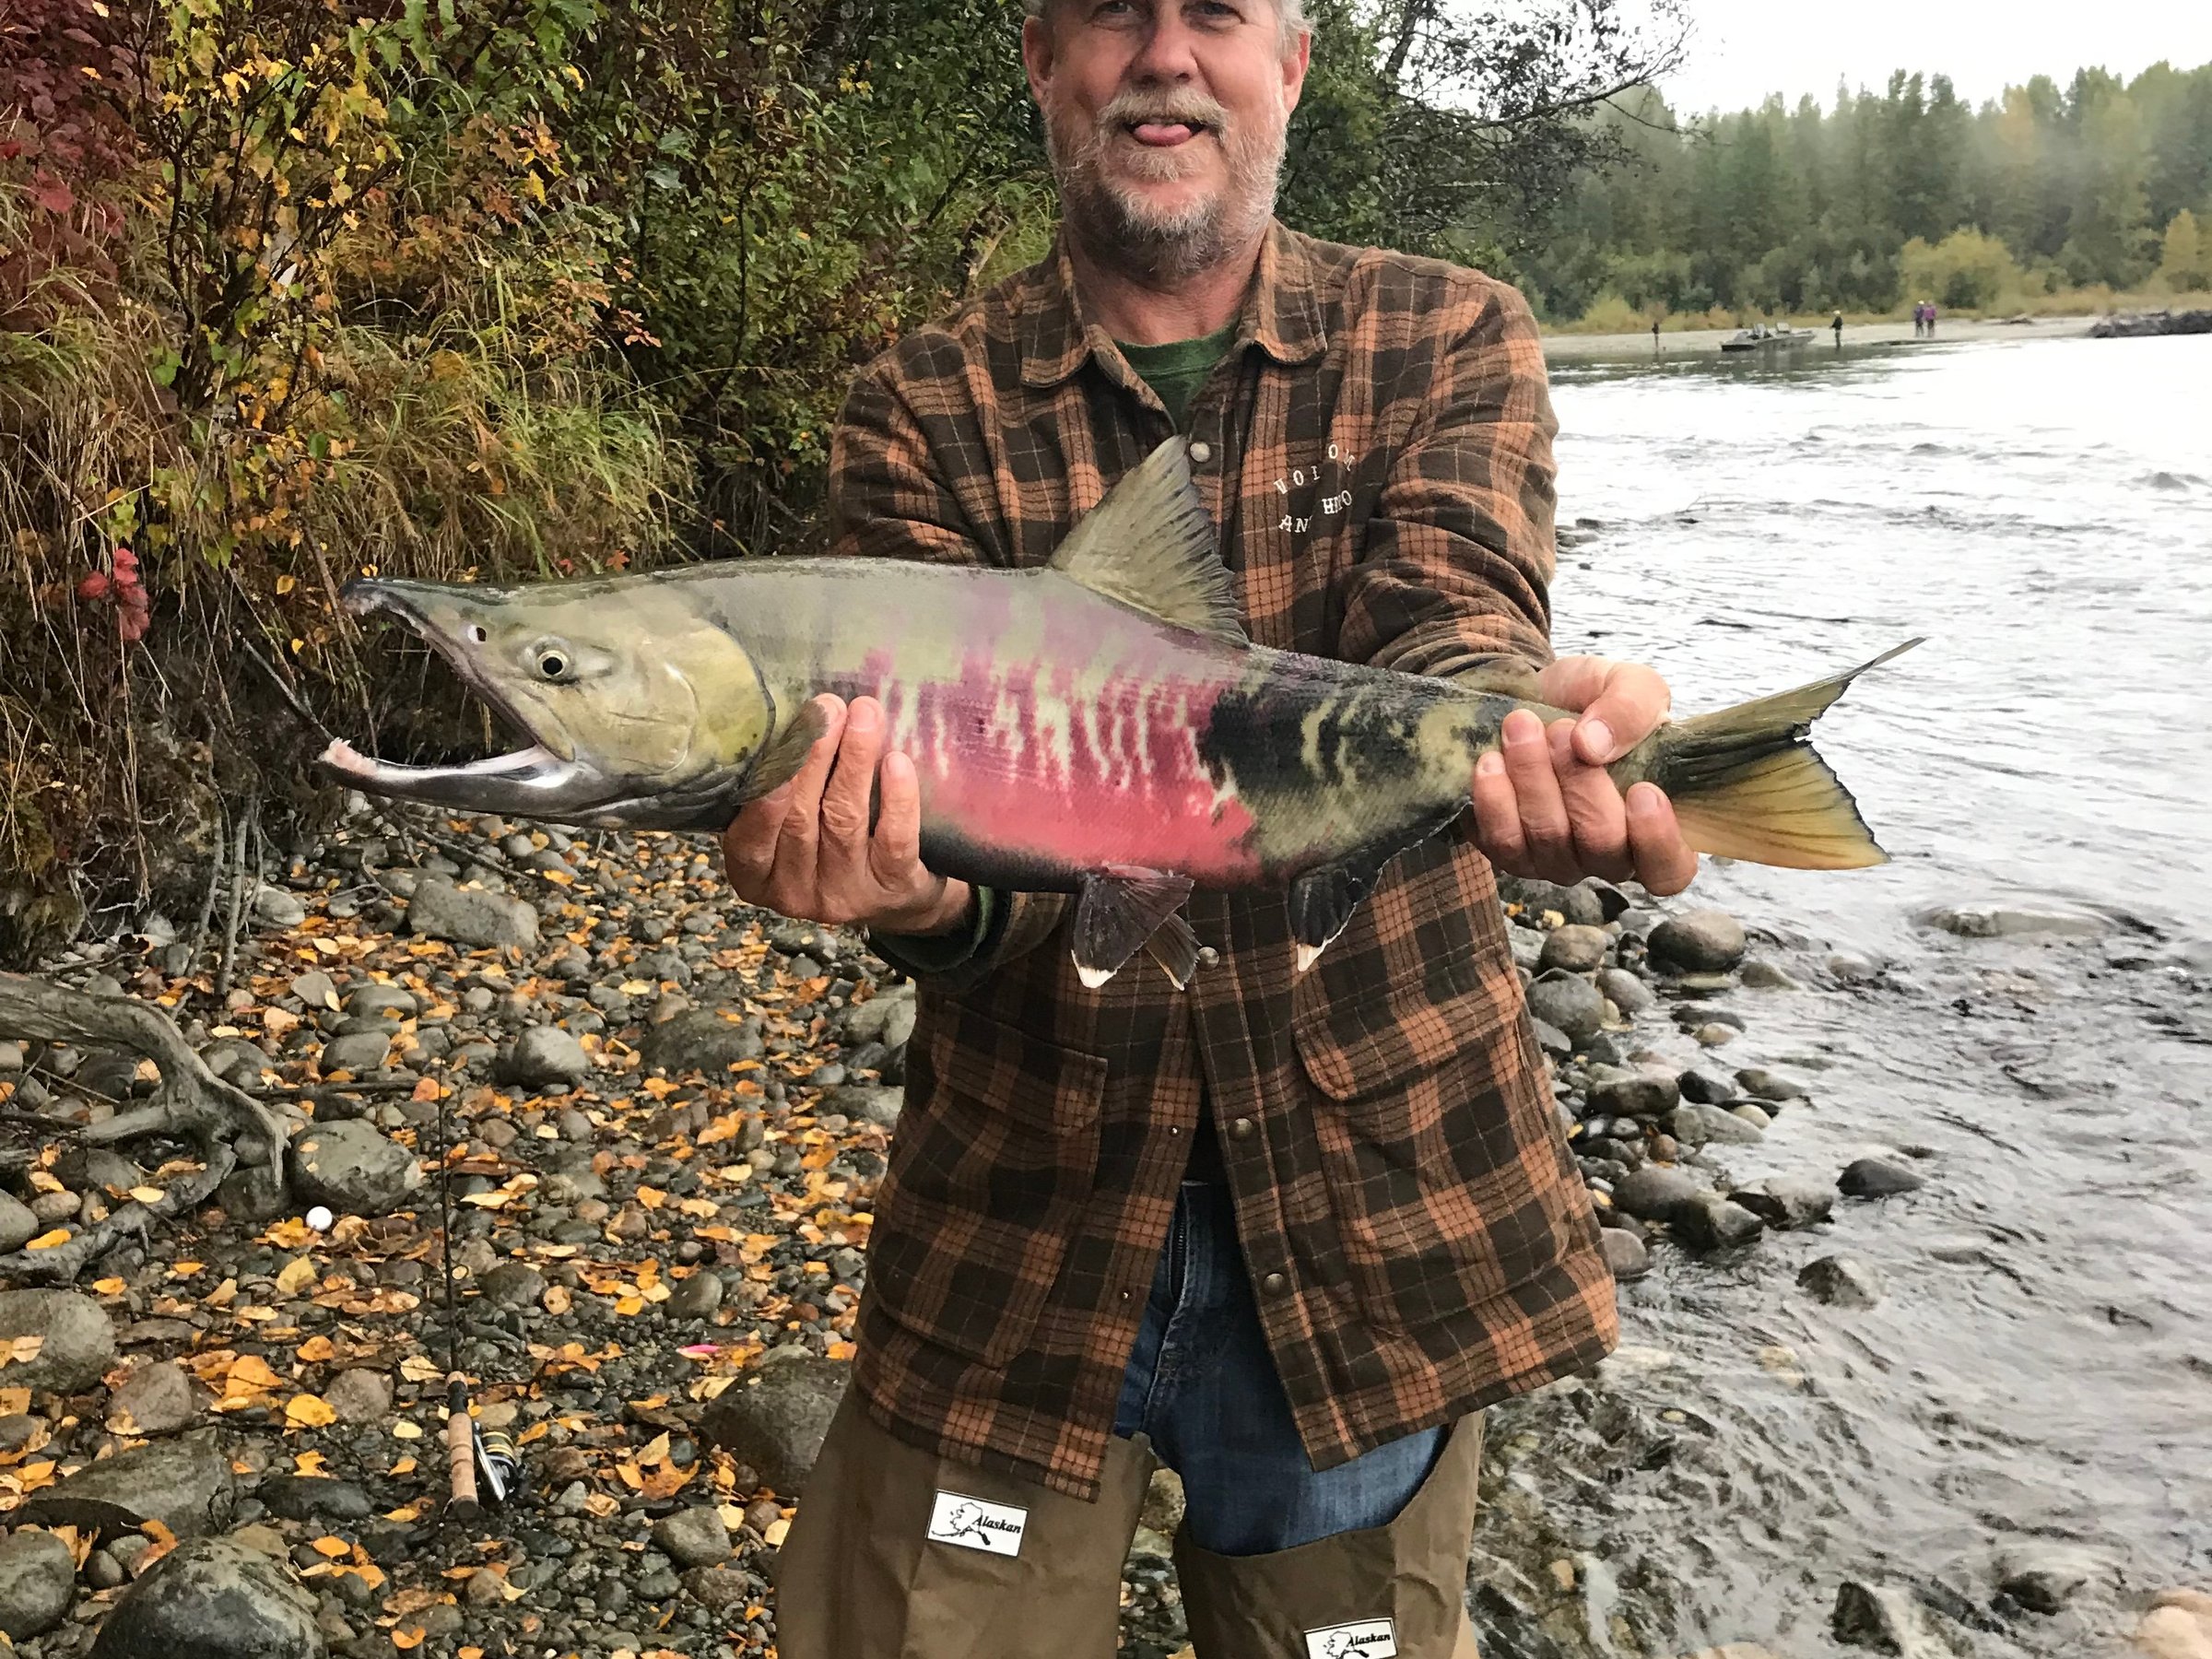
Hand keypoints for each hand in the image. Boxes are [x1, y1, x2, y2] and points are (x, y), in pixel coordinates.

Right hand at [721, 694, 972, 934]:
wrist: (897, 892)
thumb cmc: (830, 840)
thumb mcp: (792, 824)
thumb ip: (781, 785)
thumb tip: (791, 717)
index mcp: (756, 876)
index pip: (749, 842)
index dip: (762, 798)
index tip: (777, 747)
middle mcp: (795, 892)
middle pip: (800, 821)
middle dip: (814, 757)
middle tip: (828, 708)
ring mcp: (846, 895)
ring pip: (845, 822)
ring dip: (853, 761)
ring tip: (864, 715)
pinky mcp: (893, 888)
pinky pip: (894, 841)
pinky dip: (896, 799)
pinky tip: (897, 762)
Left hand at [1470, 656, 1697, 895]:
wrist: (1540, 699)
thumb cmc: (1600, 703)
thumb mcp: (1631, 685)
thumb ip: (1629, 709)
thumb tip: (1592, 745)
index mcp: (1657, 826)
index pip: (1670, 869)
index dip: (1657, 840)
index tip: (1643, 790)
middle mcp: (1609, 855)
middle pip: (1601, 846)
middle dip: (1579, 783)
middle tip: (1559, 730)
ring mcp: (1558, 859)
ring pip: (1548, 840)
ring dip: (1533, 780)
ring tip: (1521, 727)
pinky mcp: (1510, 852)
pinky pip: (1500, 842)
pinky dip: (1494, 799)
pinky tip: (1491, 761)